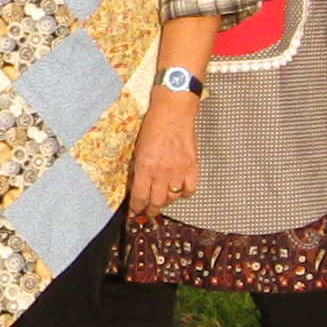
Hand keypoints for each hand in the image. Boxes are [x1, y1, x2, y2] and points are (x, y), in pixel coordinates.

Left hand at [126, 92, 202, 213]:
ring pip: (173, 197)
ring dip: (167, 201)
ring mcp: (178, 171)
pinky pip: (190, 189)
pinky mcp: (192, 167)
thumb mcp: (138, 148)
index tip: (135, 211)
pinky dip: (185, 193)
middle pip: (157, 202)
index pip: (139, 196)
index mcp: (144, 167)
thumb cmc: (152, 127)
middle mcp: (161, 172)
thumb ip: (139, 168)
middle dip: (151, 210)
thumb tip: (139, 184)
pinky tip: (180, 190)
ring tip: (163, 199)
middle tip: (149, 212)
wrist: (173, 113)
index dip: (136, 207)